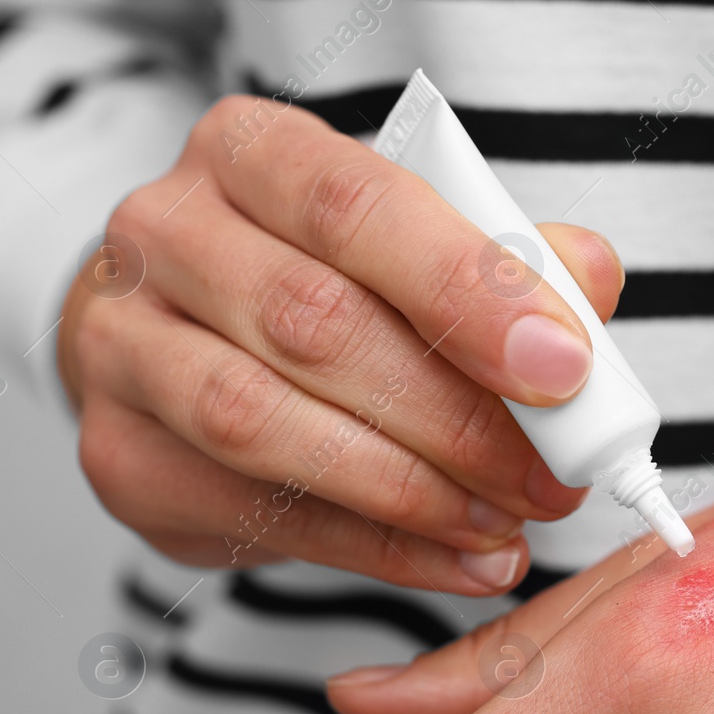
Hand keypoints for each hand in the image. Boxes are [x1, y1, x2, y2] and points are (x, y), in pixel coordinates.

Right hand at [59, 96, 624, 591]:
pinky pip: (257, 514)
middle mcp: (163, 232)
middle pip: (315, 323)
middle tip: (555, 476)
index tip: (564, 368)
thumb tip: (591, 278)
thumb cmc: (327, 280)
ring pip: (264, 422)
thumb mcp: (416, 241)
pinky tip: (460, 562)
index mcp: (249, 152)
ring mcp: (124, 346)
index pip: (357, 206)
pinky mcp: (122, 455)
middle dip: (457, 414)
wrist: (179, 339)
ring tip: (507, 526)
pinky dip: (377, 550)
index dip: (467, 289)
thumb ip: (509, 254)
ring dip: (411, 491)